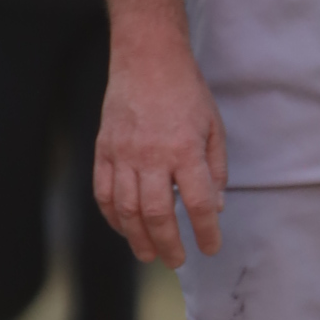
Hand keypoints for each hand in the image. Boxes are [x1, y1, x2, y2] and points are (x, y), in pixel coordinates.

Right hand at [94, 30, 227, 266]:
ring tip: (149, 254)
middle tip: (176, 261)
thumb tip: (216, 207)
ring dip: (137, 237)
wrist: (146, 59)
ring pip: (127, 208)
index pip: (198, 203)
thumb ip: (216, 169)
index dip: (206, 232)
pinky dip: (113, 216)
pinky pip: (104, 192)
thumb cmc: (186, 92)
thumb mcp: (214, 127)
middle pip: (157, 213)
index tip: (210, 247)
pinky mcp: (104, 150)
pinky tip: (124, 228)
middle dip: (168, 244)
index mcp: (185, 150)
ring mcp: (123, 154)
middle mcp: (152, 155)